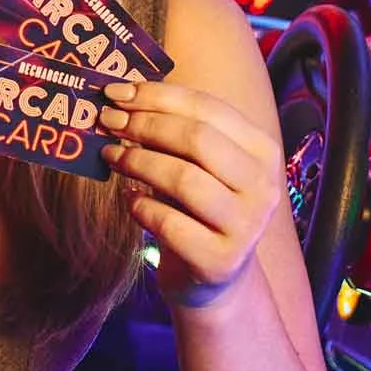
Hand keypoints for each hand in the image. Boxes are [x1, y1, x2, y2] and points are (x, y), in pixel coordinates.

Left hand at [98, 80, 284, 307]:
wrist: (214, 277)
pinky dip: (141, 206)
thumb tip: (120, 96)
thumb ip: (174, 131)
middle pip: (197, 140)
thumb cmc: (198, 208)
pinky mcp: (219, 261)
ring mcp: (245, 227)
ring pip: (184, 179)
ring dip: (138, 162)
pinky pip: (169, 223)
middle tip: (108, 122)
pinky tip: (130, 200)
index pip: (208, 108)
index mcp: (262, 151)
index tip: (116, 93)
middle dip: (146, 125)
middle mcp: (263, 187)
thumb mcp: (197, 165)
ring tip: (112, 156)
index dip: (158, 96)